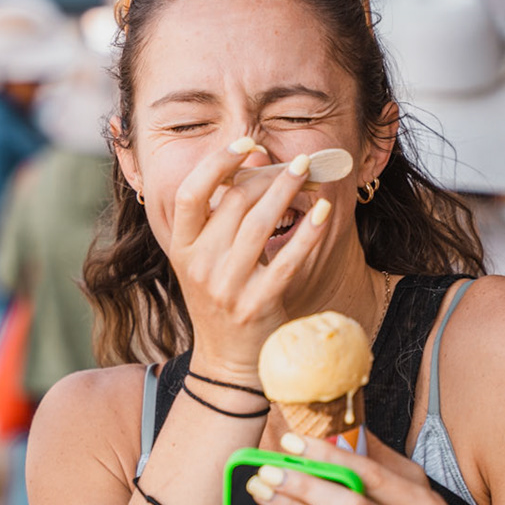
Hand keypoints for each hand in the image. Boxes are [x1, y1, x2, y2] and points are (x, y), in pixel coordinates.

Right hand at [164, 144, 331, 384]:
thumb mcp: (203, 260)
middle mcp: (199, 265)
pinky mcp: (258, 302)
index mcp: (181, 249)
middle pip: (234, 203)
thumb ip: (218, 218)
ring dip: (288, 191)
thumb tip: (251, 163)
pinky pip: (288, 258)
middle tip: (294, 164)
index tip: (245, 144)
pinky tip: (323, 212)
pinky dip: (308, 232)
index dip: (217, 163)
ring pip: (261, 223)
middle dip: (267, 176)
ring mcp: (227, 286)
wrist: (228, 361)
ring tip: (307, 172)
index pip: (190, 194)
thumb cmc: (220, 299)